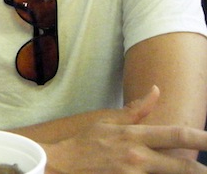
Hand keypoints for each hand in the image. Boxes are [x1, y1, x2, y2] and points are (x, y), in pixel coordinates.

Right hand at [45, 86, 206, 172]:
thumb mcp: (108, 122)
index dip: (203, 137)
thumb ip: (136, 109)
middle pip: (183, 166)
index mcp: (134, 136)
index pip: (177, 134)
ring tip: (195, 173)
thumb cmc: (85, 142)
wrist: (62, 165)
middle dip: (202, 170)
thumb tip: (156, 90)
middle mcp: (138, 157)